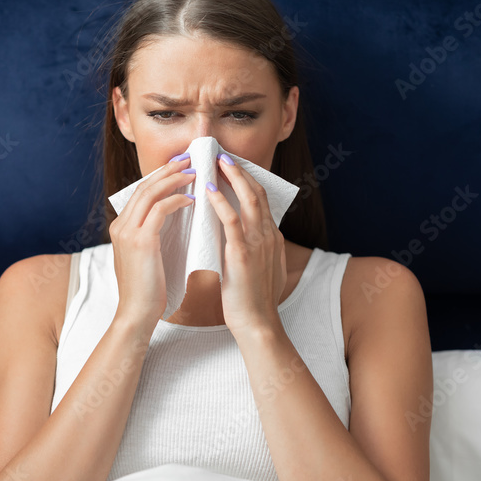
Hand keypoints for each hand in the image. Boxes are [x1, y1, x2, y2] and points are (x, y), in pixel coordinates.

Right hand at [107, 154, 195, 330]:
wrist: (137, 314)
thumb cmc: (149, 290)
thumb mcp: (148, 256)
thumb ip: (154, 235)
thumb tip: (175, 217)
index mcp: (121, 228)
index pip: (141, 192)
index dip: (160, 177)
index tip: (179, 166)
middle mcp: (121, 225)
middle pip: (144, 186)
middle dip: (167, 170)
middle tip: (188, 159)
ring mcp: (128, 232)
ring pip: (150, 193)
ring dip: (173, 180)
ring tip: (193, 172)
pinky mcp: (141, 241)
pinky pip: (160, 210)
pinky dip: (176, 200)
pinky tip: (192, 200)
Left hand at [203, 152, 287, 338]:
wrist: (258, 324)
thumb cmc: (252, 300)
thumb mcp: (256, 268)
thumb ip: (250, 248)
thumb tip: (234, 235)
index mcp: (271, 238)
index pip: (260, 200)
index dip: (246, 181)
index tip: (231, 168)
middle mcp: (268, 236)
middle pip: (256, 193)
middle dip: (240, 171)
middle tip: (222, 155)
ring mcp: (258, 243)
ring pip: (247, 200)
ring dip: (232, 177)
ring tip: (216, 162)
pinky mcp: (243, 254)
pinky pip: (231, 220)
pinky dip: (220, 201)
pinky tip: (209, 190)